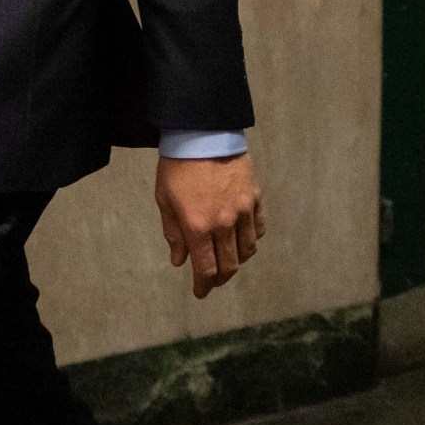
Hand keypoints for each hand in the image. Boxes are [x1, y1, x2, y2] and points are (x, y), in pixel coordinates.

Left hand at [155, 153, 266, 299]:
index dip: (204, 285)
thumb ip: (174, 233)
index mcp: (198, 227)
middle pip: (229, 265)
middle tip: (212, 281)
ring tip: (228, 261)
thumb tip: (179, 260)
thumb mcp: (164, 200)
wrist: (202, 133)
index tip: (200, 292)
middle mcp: (224, 224)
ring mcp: (243, 211)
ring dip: (237, 261)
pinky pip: (259, 228)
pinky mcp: (254, 198)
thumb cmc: (177, 166)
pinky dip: (252, 239)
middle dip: (220, 279)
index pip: (206, 269)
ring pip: (247, 250)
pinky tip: (243, 239)